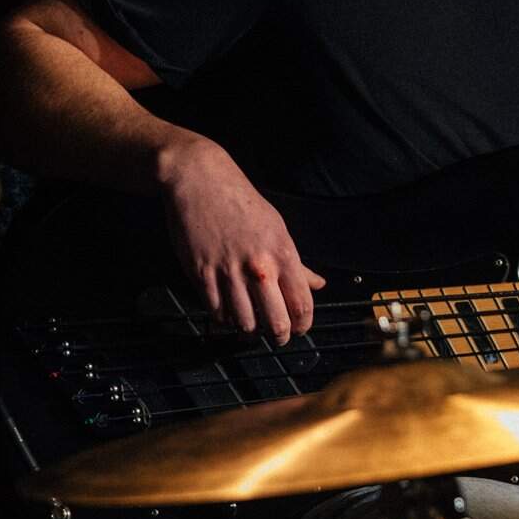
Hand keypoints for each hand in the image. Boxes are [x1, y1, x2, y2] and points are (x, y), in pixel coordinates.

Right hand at [157, 134, 324, 343]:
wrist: (200, 181)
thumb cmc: (241, 202)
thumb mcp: (277, 228)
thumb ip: (297, 263)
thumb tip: (317, 284)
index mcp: (282, 254)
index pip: (301, 304)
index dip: (303, 324)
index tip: (300, 329)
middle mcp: (258, 267)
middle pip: (275, 321)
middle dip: (279, 335)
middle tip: (277, 337)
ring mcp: (228, 272)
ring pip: (244, 323)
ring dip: (249, 330)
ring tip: (252, 327)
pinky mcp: (201, 274)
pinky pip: (216, 311)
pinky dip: (224, 318)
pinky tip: (229, 313)